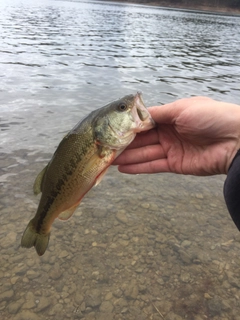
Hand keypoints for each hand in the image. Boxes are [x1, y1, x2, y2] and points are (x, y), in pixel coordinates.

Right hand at [114, 97, 239, 175]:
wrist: (235, 140)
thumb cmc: (211, 117)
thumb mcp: (181, 109)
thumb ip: (158, 113)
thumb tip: (137, 114)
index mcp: (171, 116)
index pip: (144, 122)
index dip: (129, 127)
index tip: (111, 130)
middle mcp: (169, 132)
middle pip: (142, 139)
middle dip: (125, 144)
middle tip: (105, 148)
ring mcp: (172, 149)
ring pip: (145, 153)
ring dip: (127, 157)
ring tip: (108, 160)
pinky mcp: (176, 164)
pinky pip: (154, 166)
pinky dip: (139, 168)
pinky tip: (123, 169)